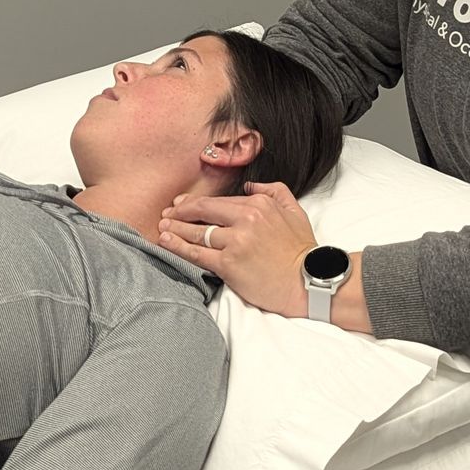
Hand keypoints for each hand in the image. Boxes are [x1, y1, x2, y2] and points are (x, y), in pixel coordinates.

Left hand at [157, 181, 316, 316]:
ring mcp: (235, 242)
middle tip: (166, 214)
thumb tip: (249, 186)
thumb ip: (274, 191)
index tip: (181, 204)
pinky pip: (197, 254)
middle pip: (203, 212)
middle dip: (180, 212)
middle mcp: (245, 219)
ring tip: (162, 227)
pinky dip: (178, 247)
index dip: (196, 203)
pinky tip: (166, 242)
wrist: (307, 283)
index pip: (219, 202)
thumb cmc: (301, 251)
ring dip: (175, 229)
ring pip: (197, 233)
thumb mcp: (295, 210)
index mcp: (259, 204)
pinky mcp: (228, 265)